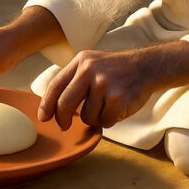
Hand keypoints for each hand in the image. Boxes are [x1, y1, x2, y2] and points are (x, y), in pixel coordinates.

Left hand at [38, 48, 160, 129]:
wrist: (146, 66)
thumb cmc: (115, 69)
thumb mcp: (91, 63)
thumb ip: (74, 79)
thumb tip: (53, 105)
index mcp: (81, 62)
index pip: (56, 86)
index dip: (46, 105)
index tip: (43, 117)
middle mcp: (90, 71)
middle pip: (65, 104)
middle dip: (62, 119)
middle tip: (64, 126)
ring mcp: (104, 85)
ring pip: (87, 117)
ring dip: (95, 117)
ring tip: (106, 104)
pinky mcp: (117, 99)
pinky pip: (104, 121)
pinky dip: (109, 119)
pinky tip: (118, 106)